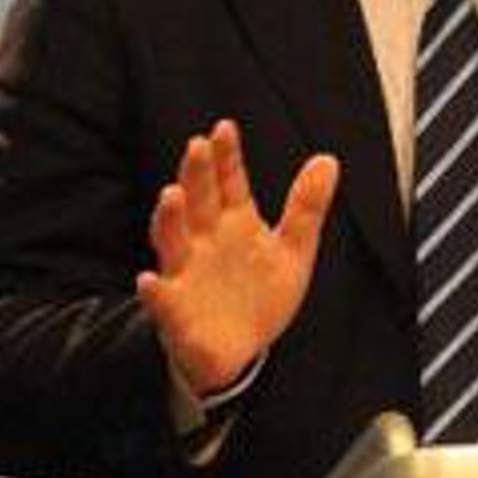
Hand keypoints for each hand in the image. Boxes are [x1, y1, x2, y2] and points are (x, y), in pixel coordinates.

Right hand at [136, 119, 338, 396]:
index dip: (227, 156)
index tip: (225, 128)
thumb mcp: (291, 250)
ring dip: (169, 220)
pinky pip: (160, 299)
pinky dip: (153, 291)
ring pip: (172, 241)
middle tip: (198, 146)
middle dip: (196, 174)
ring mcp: (186, 273)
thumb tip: (328, 159)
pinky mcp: (175, 310)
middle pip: (198, 202)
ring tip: (171, 196)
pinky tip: (148, 281)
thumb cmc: (260, 295)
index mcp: (233, 223)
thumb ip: (306, 207)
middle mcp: (204, 241)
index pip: (228, 182)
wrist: (240, 349)